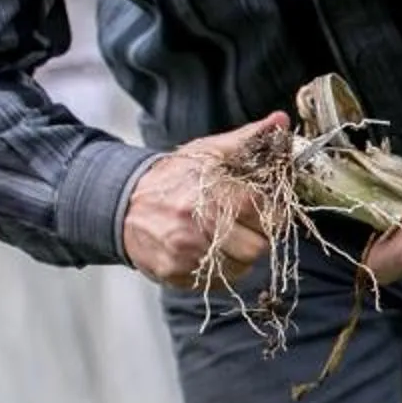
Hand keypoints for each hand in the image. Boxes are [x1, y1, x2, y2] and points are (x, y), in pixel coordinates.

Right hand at [124, 111, 289, 289]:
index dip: (270, 215)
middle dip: (257, 238)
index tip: (263, 211)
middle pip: (257, 248)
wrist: (121, 202)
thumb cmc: (173, 177)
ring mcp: (185, 253)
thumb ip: (247, 139)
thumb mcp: (207, 152)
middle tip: (245, 228)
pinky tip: (207, 251)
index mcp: (212, 194)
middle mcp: (198, 225)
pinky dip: (218, 271)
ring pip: (240, 269)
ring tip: (225, 239)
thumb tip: (280, 120)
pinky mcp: (174, 273)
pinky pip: (215, 283)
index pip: (264, 215)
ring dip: (239, 257)